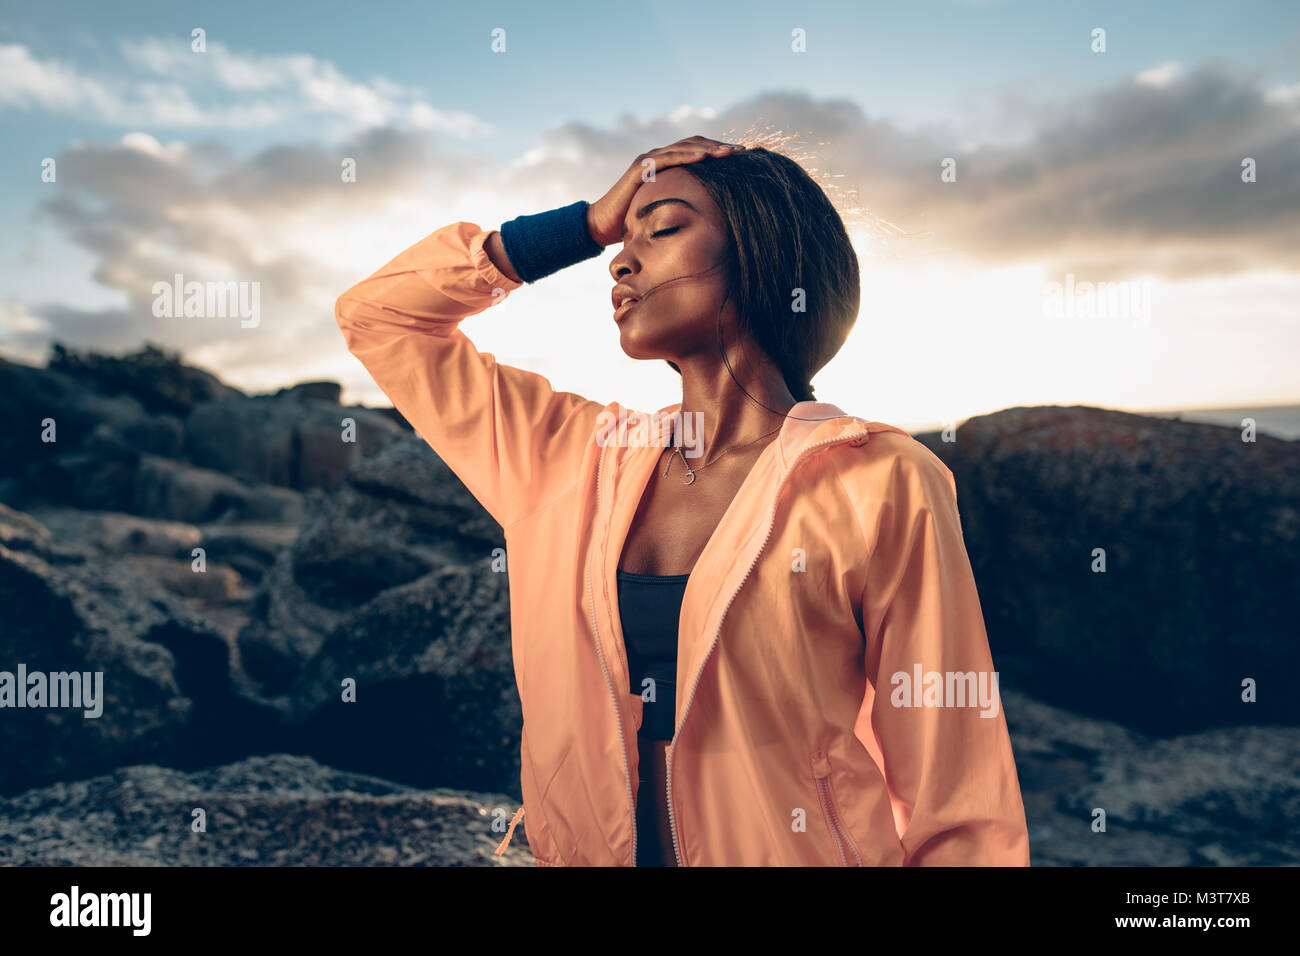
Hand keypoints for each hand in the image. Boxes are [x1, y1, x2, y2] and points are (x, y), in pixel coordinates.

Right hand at [586, 135, 745, 247]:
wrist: (603, 225)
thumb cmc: (633, 221)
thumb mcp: (664, 210)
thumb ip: (681, 204)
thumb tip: (708, 218)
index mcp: (666, 164)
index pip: (697, 151)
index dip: (718, 151)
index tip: (741, 157)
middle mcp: (658, 157)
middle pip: (694, 143)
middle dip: (719, 146)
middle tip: (743, 151)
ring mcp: (648, 160)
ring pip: (684, 147)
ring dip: (708, 148)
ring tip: (729, 151)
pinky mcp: (640, 168)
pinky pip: (667, 158)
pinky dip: (686, 156)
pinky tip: (704, 157)